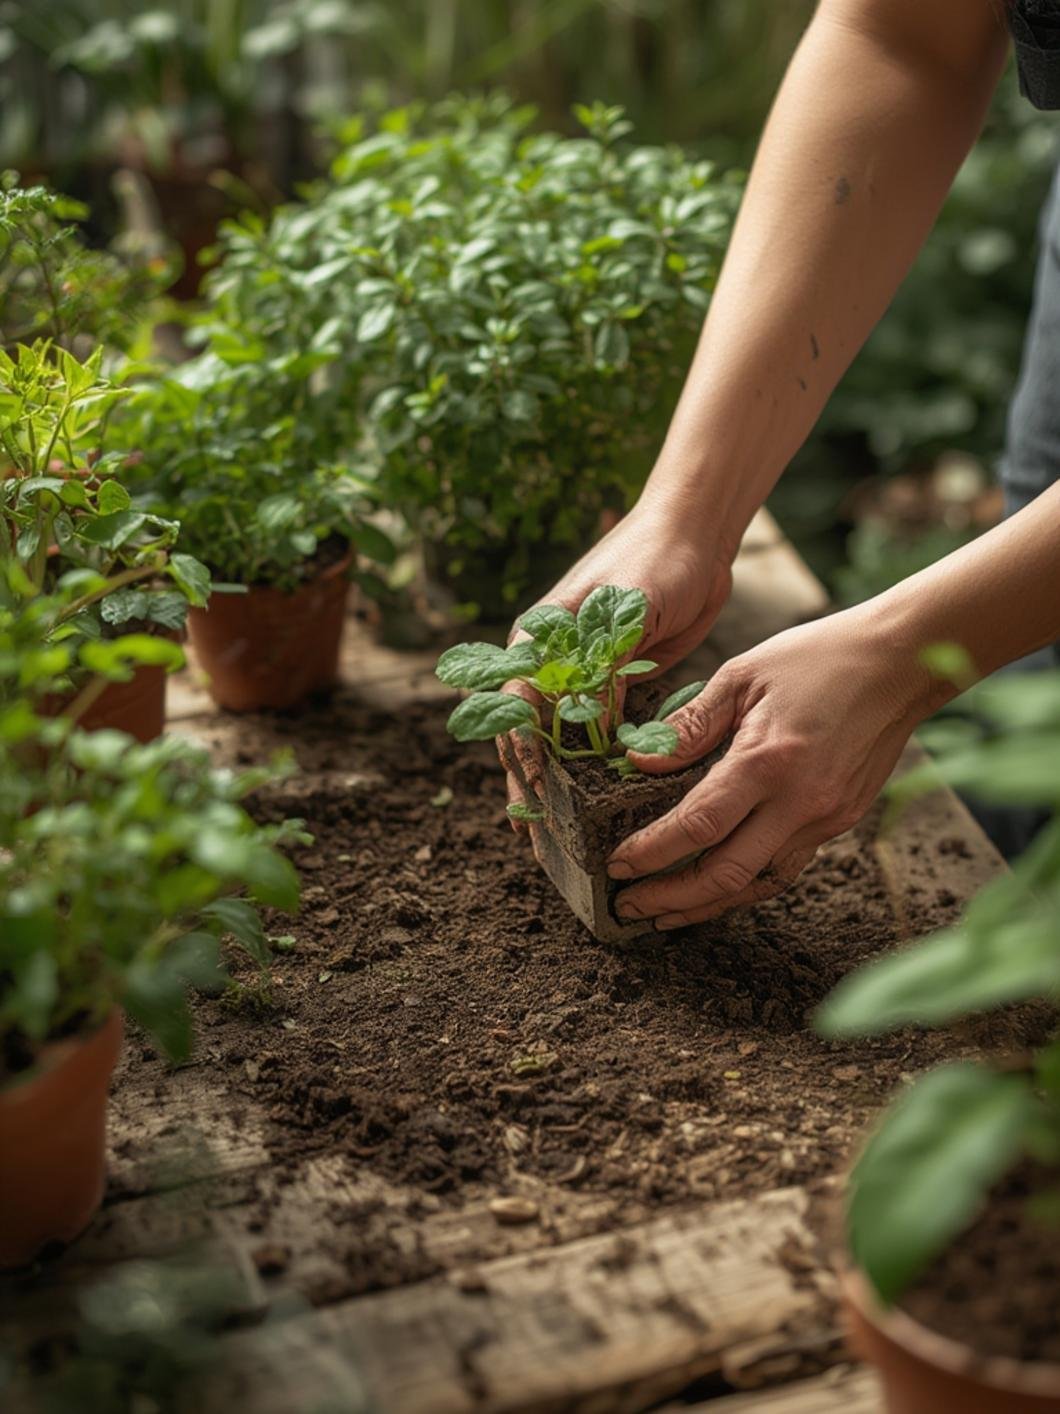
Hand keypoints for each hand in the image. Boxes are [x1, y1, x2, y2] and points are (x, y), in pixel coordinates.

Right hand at [498, 496, 734, 824]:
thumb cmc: (655, 559)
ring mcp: (585, 675)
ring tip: (567, 836)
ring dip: (565, 784)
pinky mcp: (619, 682)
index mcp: (537, 641)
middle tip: (541, 839)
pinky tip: (608, 801)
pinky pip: (603, 733)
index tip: (535, 797)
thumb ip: (604, 670)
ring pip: (565, 741)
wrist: (696, 533)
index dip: (521, 757)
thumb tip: (587, 733)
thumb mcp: (627, 614)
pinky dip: (602, 765)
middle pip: (531, 735)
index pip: (514, 710)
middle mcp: (552, 663)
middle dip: (534, 786)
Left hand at [607, 606, 940, 925]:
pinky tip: (717, 888)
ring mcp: (825, 818)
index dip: (651, 854)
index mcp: (767, 761)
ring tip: (665, 913)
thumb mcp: (742, 676)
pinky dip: (747, 886)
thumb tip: (638, 761)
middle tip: (628, 907)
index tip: (616, 866)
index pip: (697, 826)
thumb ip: (690, 724)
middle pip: (725, 875)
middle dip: (670, 899)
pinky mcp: (841, 821)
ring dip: (707, 905)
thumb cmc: (818, 657)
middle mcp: (799, 801)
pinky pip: (786, 868)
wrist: (901, 662)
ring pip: (758, 884)